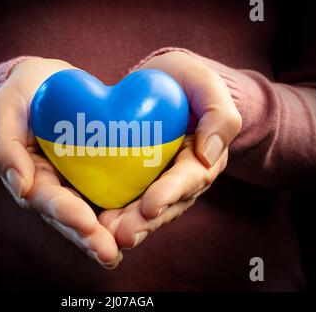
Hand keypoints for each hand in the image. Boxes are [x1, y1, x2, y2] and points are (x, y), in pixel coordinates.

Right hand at [0, 57, 122, 267]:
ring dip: (107, 234)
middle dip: (88, 237)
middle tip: (109, 253)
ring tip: (124, 249)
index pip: (47, 199)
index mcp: (31, 174)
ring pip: (92, 214)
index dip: (65, 213)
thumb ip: (5, 147)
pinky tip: (143, 221)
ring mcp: (77, 182)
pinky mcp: (99, 173)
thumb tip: (19, 188)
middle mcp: (55, 186)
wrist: (50, 82)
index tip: (86, 225)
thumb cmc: (24, 92)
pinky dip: (124, 209)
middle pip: (71, 217)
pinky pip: (111, 194)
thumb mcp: (5, 109)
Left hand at [99, 51, 241, 248]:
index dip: (170, 193)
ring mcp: (159, 182)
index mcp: (203, 157)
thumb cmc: (184, 81)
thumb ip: (218, 115)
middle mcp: (183, 177)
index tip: (150, 205)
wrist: (159, 82)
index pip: (190, 179)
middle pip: (167, 204)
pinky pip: (129, 201)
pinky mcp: (137, 182)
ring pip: (148, 211)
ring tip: (107, 234)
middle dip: (146, 221)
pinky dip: (115, 213)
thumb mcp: (205, 85)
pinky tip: (97, 224)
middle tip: (124, 234)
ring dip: (129, 225)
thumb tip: (209, 156)